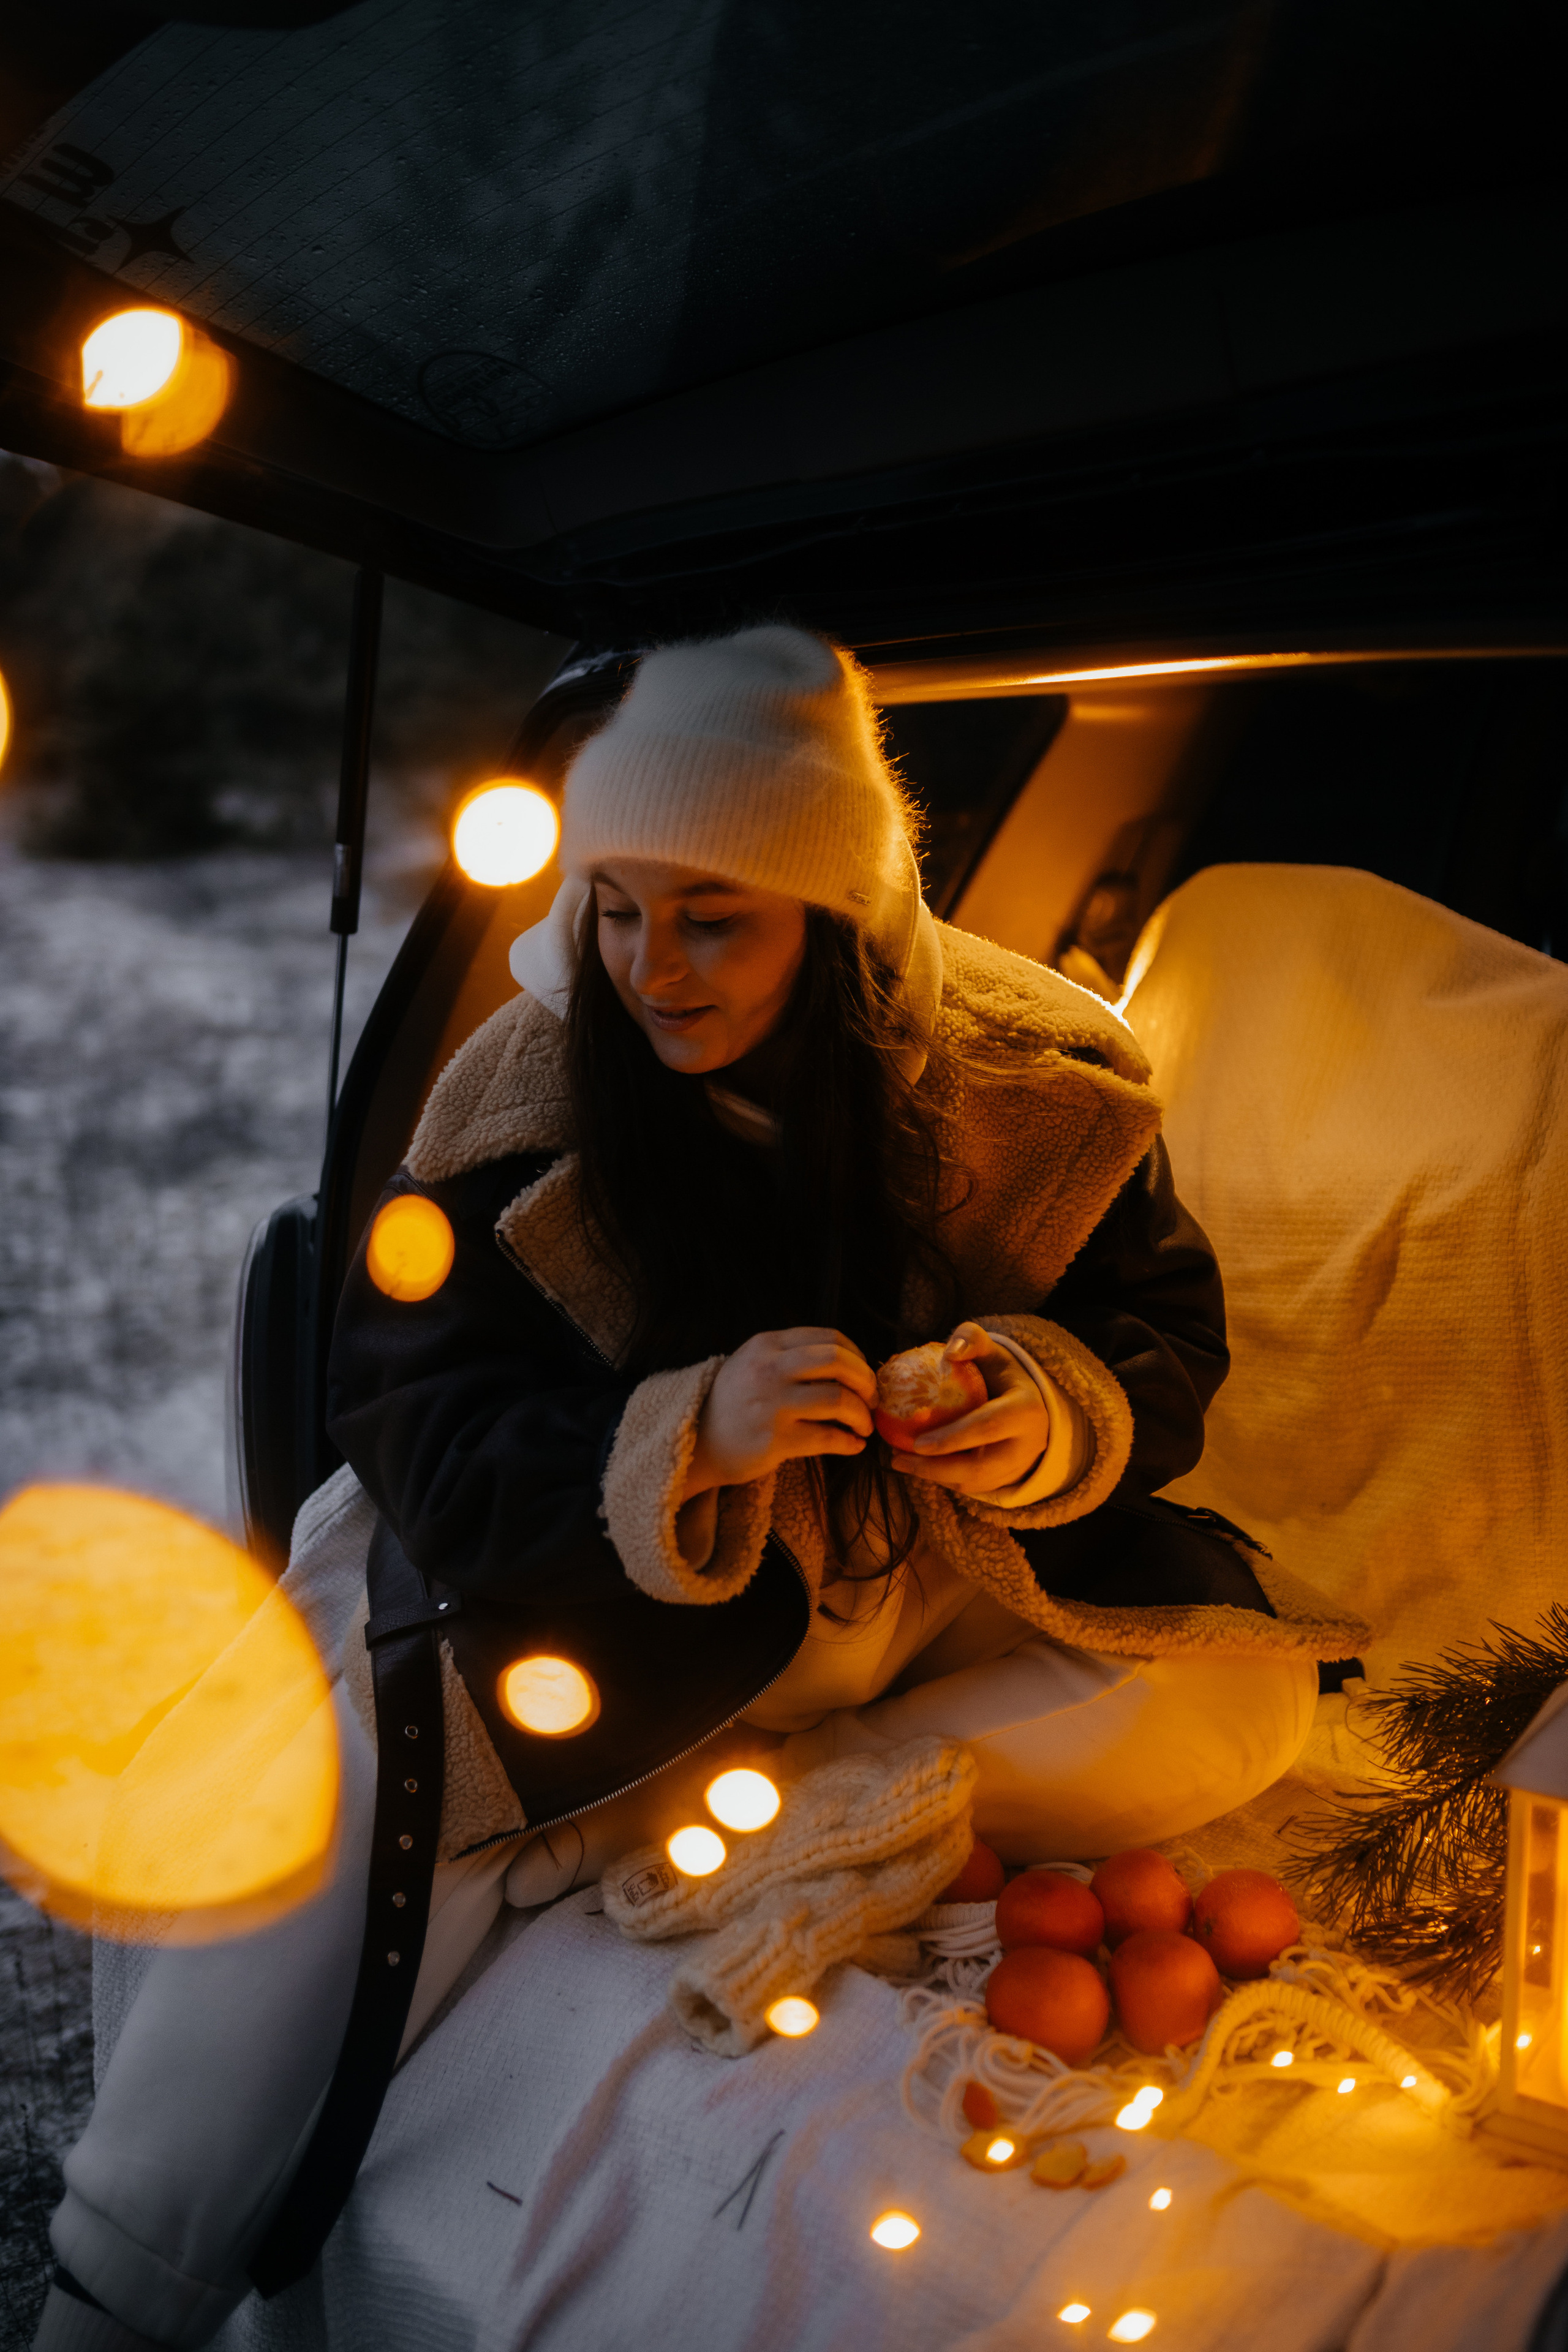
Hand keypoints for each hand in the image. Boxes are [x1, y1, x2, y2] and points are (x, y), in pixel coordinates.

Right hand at [682, 1327, 875, 1499]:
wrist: (697, 1443)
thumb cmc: (734, 1404)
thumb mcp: (752, 1363)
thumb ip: (791, 1356)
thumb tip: (850, 1362)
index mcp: (767, 1345)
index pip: (829, 1338)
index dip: (857, 1356)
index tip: (864, 1374)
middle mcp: (769, 1369)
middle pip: (838, 1361)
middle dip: (866, 1381)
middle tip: (872, 1398)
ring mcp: (772, 1404)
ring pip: (838, 1400)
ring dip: (861, 1415)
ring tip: (864, 1426)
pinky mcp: (775, 1440)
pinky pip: (828, 1437)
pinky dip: (849, 1442)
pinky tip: (853, 1445)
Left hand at [887, 1321, 1049, 1497]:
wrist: (1029, 1403)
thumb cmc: (1000, 1374)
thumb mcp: (992, 1351)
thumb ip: (971, 1340)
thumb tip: (951, 1352)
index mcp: (1026, 1410)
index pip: (987, 1426)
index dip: (952, 1438)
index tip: (917, 1442)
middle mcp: (1028, 1444)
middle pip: (980, 1467)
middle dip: (937, 1468)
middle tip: (899, 1459)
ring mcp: (1020, 1467)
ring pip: (975, 1483)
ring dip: (934, 1478)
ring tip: (899, 1461)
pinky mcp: (1008, 1480)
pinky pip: (973, 1487)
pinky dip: (943, 1480)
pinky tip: (917, 1466)